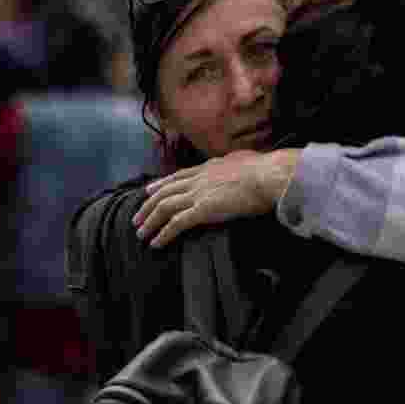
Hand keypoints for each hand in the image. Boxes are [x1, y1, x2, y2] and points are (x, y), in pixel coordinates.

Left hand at [133, 148, 299, 247]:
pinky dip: (163, 234)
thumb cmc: (265, 170)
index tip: (149, 190)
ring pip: (164, 208)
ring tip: (140, 233)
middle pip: (165, 192)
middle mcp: (199, 179)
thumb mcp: (245, 160)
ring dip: (149, 221)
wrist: (268, 175)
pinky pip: (176, 224)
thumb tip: (242, 162)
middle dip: (147, 205)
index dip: (161, 184)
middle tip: (136, 217)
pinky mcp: (203, 210)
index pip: (178, 176)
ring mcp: (199, 194)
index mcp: (209, 167)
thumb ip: (237, 163)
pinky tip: (155, 243)